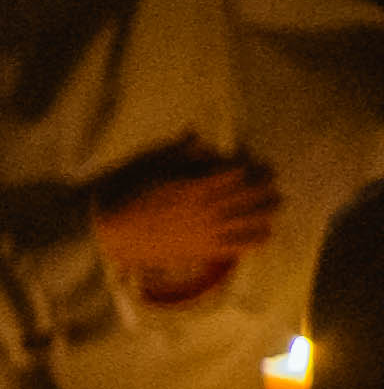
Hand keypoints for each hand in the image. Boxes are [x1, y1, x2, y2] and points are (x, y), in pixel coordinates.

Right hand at [90, 140, 277, 306]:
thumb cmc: (129, 195)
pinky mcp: (207, 250)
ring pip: (256, 220)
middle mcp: (210, 209)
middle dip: (267, 186)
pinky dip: (258, 238)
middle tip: (271, 180)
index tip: (259, 163)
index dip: (255, 167)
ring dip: (269, 210)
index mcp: (197, 185)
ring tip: (274, 204)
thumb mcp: (149, 166)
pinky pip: (243, 246)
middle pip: (254, 195)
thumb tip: (199, 137)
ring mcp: (210, 232)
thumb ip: (179, 152)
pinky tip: (263, 232)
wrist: (114, 234)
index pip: (241, 173)